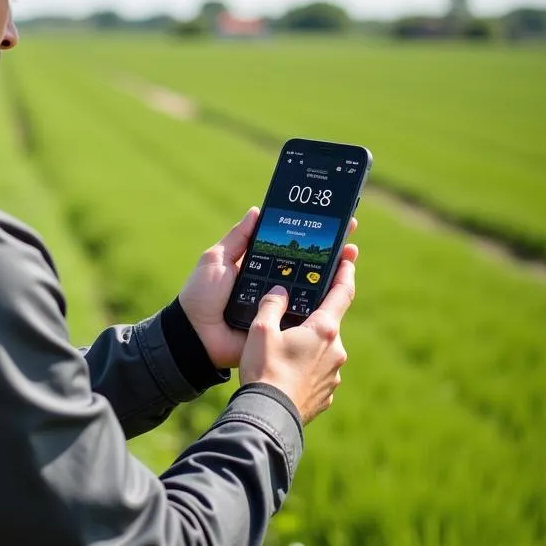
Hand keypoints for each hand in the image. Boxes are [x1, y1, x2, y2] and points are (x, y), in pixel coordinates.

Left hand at [178, 209, 357, 371]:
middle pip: (304, 267)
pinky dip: (321, 305)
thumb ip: (238, 238)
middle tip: (348, 235)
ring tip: (350, 256)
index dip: (305, 236)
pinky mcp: (281, 328)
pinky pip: (304, 316)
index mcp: (257, 267)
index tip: (327, 220)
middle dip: (327, 252)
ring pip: (310, 290)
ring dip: (331, 274)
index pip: (287, 248)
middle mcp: (271, 286)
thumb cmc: (201, 295)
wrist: (195, 335)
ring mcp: (279, 307)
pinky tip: (340, 288)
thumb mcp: (217, 260)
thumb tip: (257, 211)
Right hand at [237, 250, 357, 423]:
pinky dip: (304, 369)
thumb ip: (272, 304)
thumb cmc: (264, 369)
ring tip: (278, 356)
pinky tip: (284, 375)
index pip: (342, 293)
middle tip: (287, 323)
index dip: (345, 273)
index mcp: (324, 329)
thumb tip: (281, 291)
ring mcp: (334, 374)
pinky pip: (317, 373)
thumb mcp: (261, 330)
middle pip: (327, 325)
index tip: (348, 259)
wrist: (269, 415)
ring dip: (306, 348)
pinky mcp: (326, 393)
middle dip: (310, 320)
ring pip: (321, 351)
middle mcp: (336, 350)